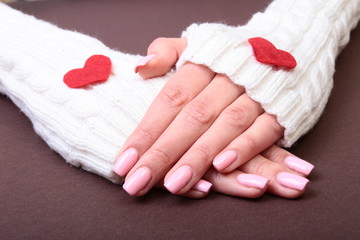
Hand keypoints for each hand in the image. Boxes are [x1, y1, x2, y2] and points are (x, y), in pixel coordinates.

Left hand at [113, 38, 311, 196]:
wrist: (286, 43)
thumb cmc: (229, 53)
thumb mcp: (197, 43)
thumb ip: (166, 51)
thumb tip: (140, 67)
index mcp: (203, 61)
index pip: (170, 100)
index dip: (146, 132)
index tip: (124, 162)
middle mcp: (228, 77)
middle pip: (192, 117)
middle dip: (163, 153)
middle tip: (137, 183)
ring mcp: (257, 93)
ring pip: (225, 126)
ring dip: (199, 156)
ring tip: (173, 185)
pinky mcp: (281, 108)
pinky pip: (264, 130)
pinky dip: (245, 147)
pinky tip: (223, 167)